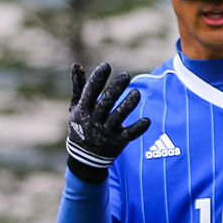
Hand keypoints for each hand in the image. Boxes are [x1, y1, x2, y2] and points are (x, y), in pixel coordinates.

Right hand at [67, 63, 150, 181]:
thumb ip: (78, 86)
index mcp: (83, 109)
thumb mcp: (76, 106)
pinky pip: (129, 134)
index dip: (97, 79)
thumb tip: (76, 65)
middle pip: (105, 103)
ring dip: (127, 105)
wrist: (85, 156)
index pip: (90, 92)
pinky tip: (147, 120)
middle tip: (125, 75)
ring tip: (136, 92)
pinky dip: (138, 128)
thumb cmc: (80, 125)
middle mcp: (94, 120)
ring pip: (118, 117)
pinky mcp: (118, 141)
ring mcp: (106, 131)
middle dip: (115, 89)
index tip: (106, 66)